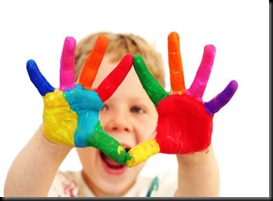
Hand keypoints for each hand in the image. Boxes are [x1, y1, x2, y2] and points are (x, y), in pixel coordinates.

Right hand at [26, 35, 132, 163]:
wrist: (61, 135)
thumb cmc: (79, 133)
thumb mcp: (94, 139)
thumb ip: (109, 146)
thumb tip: (126, 158)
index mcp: (94, 100)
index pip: (110, 85)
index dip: (120, 73)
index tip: (131, 58)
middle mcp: (81, 93)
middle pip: (91, 72)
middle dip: (97, 56)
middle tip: (104, 38)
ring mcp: (66, 93)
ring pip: (66, 71)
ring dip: (67, 57)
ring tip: (69, 39)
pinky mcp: (52, 98)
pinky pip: (43, 85)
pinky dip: (37, 76)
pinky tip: (31, 64)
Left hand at [125, 32, 237, 166]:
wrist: (189, 146)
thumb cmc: (172, 141)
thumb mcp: (156, 145)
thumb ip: (142, 150)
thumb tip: (125, 160)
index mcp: (163, 103)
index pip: (151, 86)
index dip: (143, 74)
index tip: (133, 58)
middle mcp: (178, 98)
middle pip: (176, 73)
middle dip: (174, 54)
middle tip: (173, 34)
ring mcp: (193, 102)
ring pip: (199, 80)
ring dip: (204, 65)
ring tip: (210, 47)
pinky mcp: (206, 111)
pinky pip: (216, 101)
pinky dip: (224, 95)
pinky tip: (233, 84)